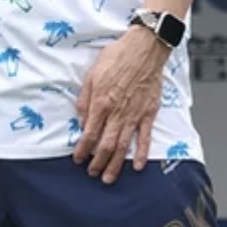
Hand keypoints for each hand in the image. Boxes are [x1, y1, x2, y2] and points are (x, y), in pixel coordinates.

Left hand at [73, 27, 169, 183]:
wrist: (144, 49)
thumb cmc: (117, 57)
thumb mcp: (92, 75)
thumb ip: (85, 100)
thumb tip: (82, 121)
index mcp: (101, 103)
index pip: (89, 134)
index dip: (82, 149)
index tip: (78, 159)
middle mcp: (117, 113)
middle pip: (105, 145)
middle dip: (97, 163)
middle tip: (92, 173)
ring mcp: (134, 115)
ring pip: (123, 146)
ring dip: (116, 165)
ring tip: (109, 178)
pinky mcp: (148, 113)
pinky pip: (145, 137)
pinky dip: (143, 153)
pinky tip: (139, 166)